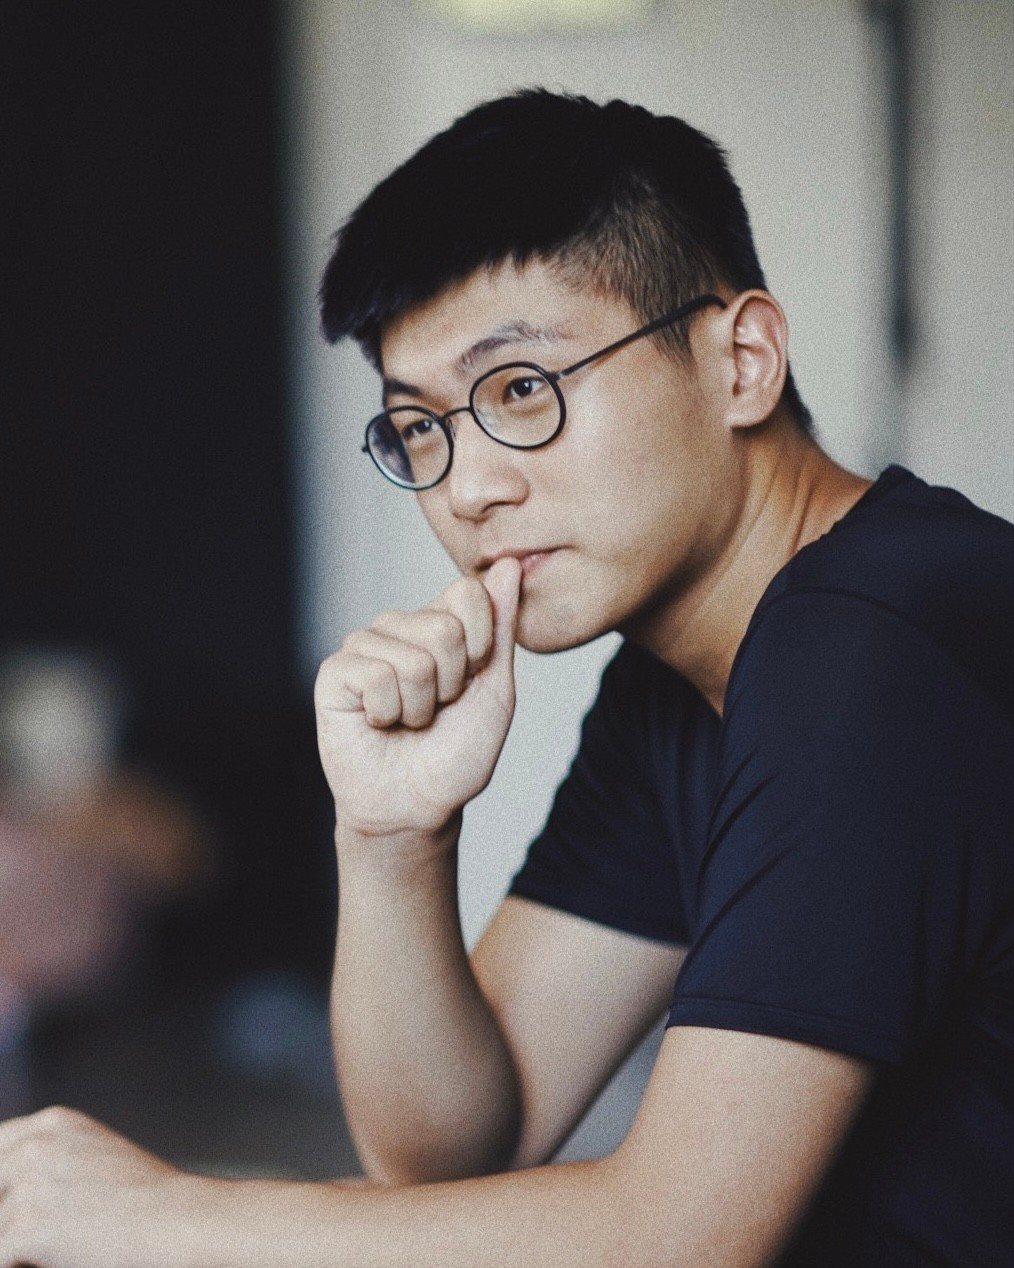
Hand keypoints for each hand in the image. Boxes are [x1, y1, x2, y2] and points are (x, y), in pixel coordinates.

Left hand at [0, 1107, 192, 1267]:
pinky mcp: (27, 1230)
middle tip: (35, 1230)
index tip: (11, 1198)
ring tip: (62, 1246)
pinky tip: (56, 1259)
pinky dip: (21, 1264)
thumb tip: (11, 1190)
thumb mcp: (94, 1156)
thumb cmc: (147, 1200)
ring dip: (16, 1244)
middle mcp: (35, 1147)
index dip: (2, 1179)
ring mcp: (29, 1187)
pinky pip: (1, 1259)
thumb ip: (47, 1161)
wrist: (176, 1223)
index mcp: (52, 1124)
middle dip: (8, 1216)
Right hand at [315, 558, 521, 839]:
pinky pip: (377, 677)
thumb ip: (501, 627)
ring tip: (407, 720)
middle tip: (435, 709)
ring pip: (414, 659)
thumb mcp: (494, 689)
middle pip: (444, 628)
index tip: (471, 681)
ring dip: (421, 706)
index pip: (469, 592)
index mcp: (439, 621)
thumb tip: (510, 564)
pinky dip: (389, 713)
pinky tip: (379, 723)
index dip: (482, 646)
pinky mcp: (334, 673)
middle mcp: (399, 626)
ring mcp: (364, 646)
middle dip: (452, 684)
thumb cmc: (455, 753)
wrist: (417, 806)